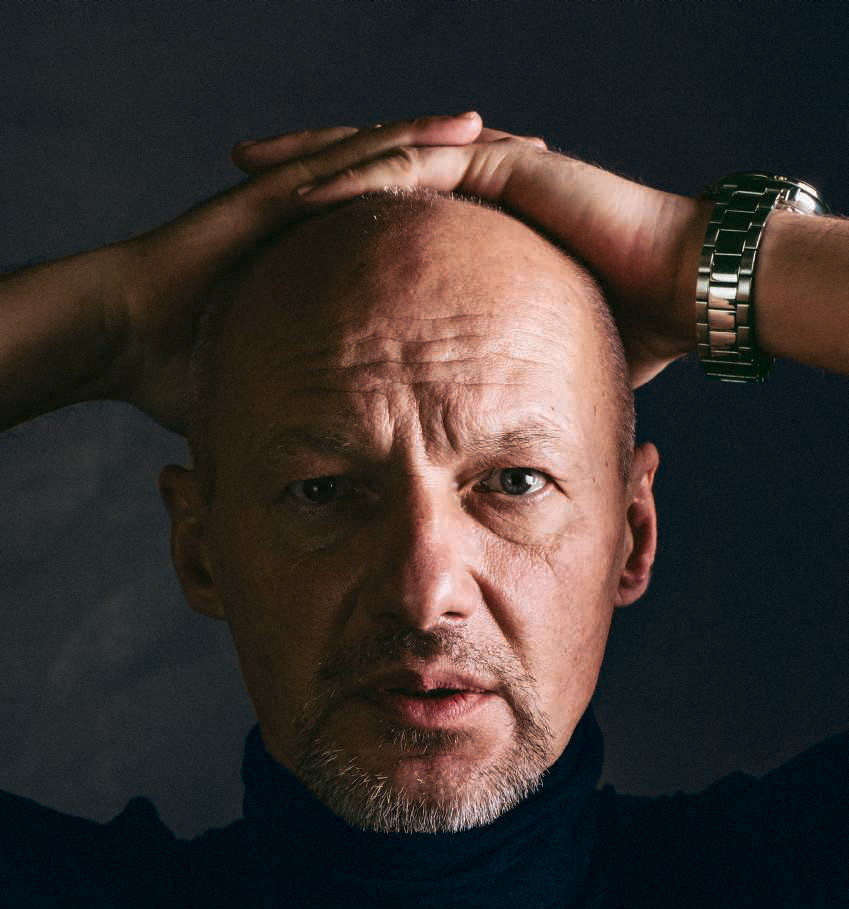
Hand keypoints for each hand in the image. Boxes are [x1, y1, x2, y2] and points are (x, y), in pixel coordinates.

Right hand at [102, 113, 487, 431]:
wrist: (126, 335)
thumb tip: (344, 469)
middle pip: (406, 185)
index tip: (513, 225)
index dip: (456, 224)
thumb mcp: (274, 391)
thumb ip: (310, 415)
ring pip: (387, 158)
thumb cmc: (186, 366)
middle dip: (469, 172)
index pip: (402, 236)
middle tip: (536, 163)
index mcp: (321, 264)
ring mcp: (295, 202)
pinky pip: (348, 161)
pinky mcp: (274, 195)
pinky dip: (402, 141)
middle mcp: (315, 224)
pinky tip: (455, 128)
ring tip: (509, 133)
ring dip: (448, 143)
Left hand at [234, 117, 711, 386]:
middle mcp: (476, 185)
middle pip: (370, 168)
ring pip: (383, 154)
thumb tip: (484, 418)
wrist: (685, 290)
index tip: (275, 228)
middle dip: (302, 168)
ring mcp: (489, 168)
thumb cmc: (629, 325)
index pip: (388, 208)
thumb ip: (505, 364)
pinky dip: (364, 173)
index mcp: (475, 223)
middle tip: (241, 173)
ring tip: (252, 168)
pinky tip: (309, 185)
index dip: (331, 212)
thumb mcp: (540, 346)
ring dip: (315, 159)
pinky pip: (420, 167)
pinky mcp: (506, 166)